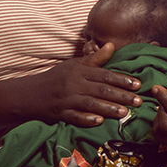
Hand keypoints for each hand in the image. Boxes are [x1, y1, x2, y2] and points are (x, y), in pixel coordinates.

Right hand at [24, 41, 143, 127]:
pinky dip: (87, 119)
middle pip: (101, 90)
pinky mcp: (59, 113)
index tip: (138, 85)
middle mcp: (74, 84)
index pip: (105, 75)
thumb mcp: (74, 65)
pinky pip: (74, 116)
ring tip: (125, 113)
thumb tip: (112, 45)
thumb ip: (95, 59)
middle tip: (138, 102)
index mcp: (79, 71)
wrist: (28, 94)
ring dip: (109, 108)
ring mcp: (66, 99)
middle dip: (122, 96)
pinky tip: (99, 122)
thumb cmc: (56, 78)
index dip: (123, 80)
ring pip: (91, 103)